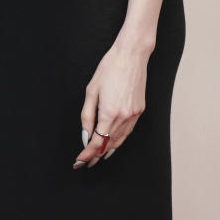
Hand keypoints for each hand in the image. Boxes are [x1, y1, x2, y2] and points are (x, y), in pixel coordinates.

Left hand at [73, 39, 148, 168]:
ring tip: (96, 158)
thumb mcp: (91, 91)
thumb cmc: (109, 69)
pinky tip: (111, 144)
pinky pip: (127, 132)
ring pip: (119, 141)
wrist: (132, 55)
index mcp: (109, 112)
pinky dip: (118, 140)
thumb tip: (85, 136)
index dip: (87, 154)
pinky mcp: (140, 111)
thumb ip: (87, 116)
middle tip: (84, 163)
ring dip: (107, 151)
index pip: (96, 142)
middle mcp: (124, 117)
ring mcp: (134, 115)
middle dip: (95, 156)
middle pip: (108, 145)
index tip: (79, 161)